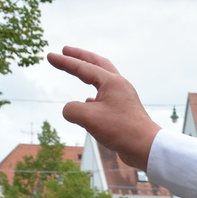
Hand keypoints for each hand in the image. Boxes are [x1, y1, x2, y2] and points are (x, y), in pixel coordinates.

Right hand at [46, 46, 161, 170]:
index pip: (83, 68)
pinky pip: (105, 97)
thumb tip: (71, 110)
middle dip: (81, 56)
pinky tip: (88, 102)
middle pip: (98, 64)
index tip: (50, 56)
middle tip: (66, 50)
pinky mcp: (124, 112)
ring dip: (89, 73)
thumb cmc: (121, 130)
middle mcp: (119, 86)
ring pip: (103, 80)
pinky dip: (94, 94)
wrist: (146, 147)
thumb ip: (72, 109)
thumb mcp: (88, 118)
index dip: (65, 62)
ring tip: (78, 70)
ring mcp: (123, 99)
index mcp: (112, 82)